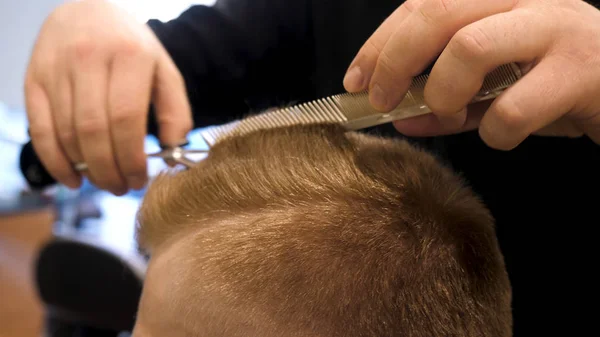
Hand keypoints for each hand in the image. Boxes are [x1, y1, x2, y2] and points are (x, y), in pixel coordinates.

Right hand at [25, 0, 191, 194]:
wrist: (88, 9)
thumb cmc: (132, 47)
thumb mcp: (164, 70)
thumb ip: (175, 110)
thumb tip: (172, 154)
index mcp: (128, 56)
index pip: (126, 118)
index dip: (132, 158)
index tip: (139, 180)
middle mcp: (88, 58)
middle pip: (94, 130)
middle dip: (109, 170)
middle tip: (121, 188)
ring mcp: (56, 68)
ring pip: (67, 133)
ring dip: (85, 169)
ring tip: (105, 182)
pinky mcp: (33, 78)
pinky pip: (40, 129)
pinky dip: (55, 161)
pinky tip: (72, 179)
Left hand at [344, 0, 599, 149]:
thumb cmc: (558, 83)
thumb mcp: (494, 87)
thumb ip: (447, 98)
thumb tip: (399, 117)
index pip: (422, 5)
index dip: (380, 44)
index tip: (355, 82)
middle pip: (437, 14)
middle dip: (394, 61)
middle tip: (382, 101)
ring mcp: (556, 27)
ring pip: (470, 46)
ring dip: (443, 93)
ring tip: (448, 116)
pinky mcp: (583, 70)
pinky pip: (513, 107)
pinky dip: (494, 133)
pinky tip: (502, 135)